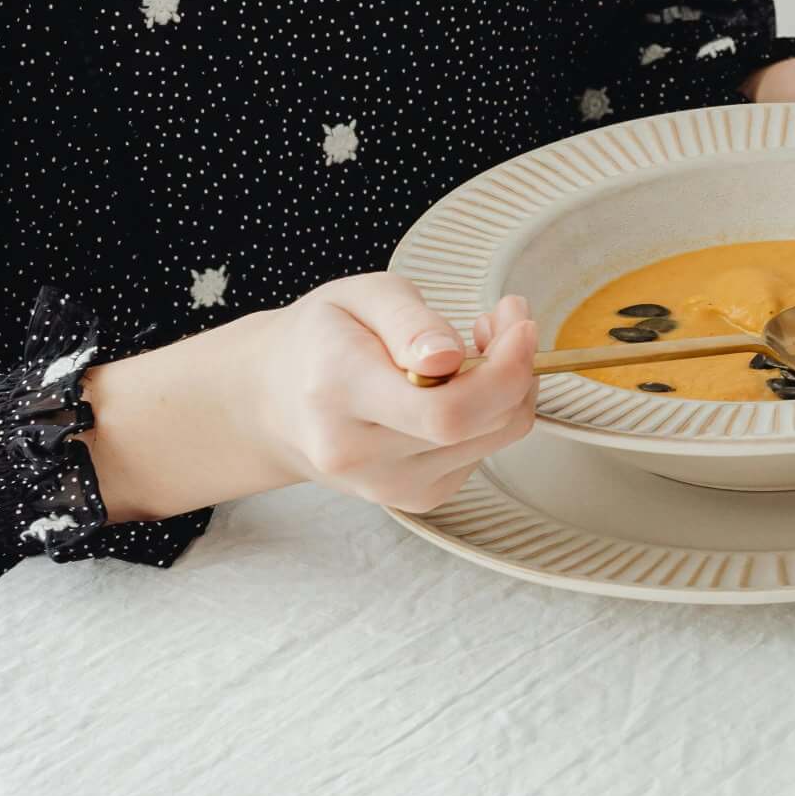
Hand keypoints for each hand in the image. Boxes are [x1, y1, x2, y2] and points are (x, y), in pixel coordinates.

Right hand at [245, 277, 540, 510]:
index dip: (504, 370)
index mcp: (338, 391)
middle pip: (477, 426)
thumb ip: (409, 322)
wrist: (276, 402)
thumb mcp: (361, 297)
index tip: (519, 324)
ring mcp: (386, 485)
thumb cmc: (324, 339)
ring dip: (507, 390)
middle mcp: (357, 452)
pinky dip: (489, 416)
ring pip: (492, 440)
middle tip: (502, 321)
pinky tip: (457, 388)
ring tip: (474, 349)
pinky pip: (481, 454)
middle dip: (514, 368)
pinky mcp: (414, 498)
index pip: (443, 409)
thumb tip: (448, 357)